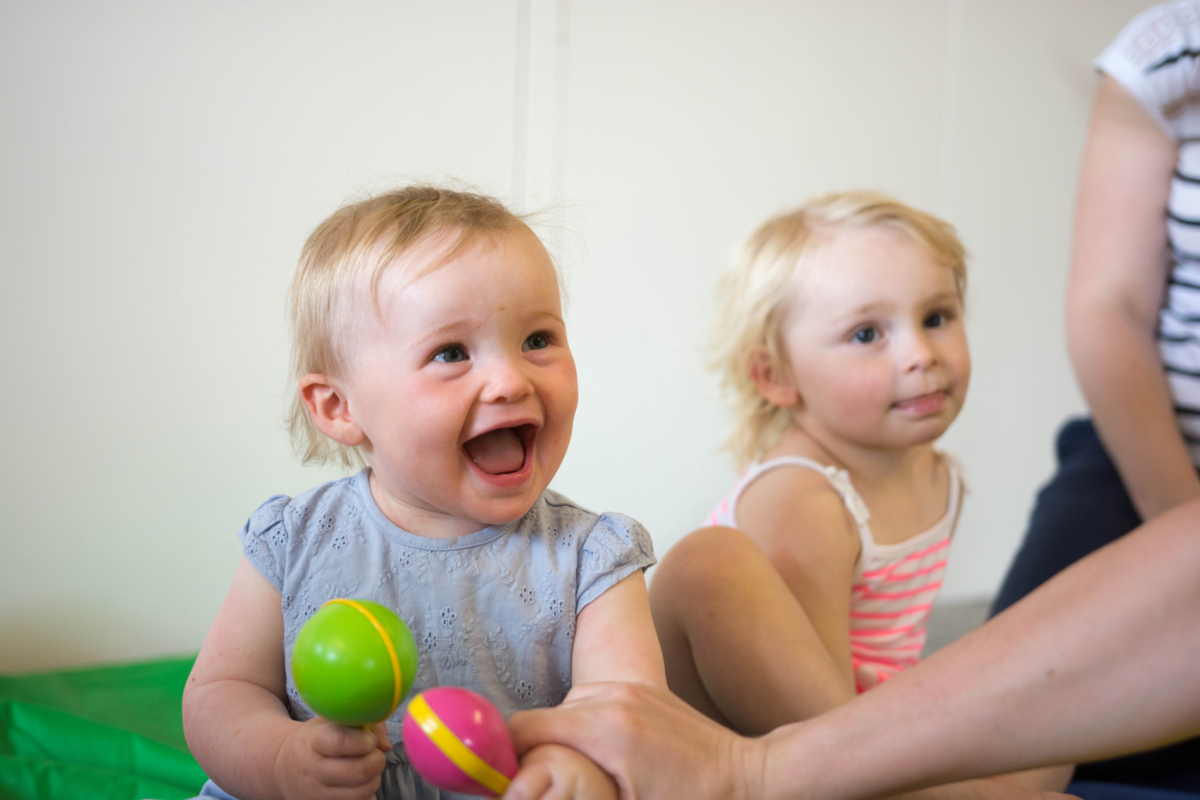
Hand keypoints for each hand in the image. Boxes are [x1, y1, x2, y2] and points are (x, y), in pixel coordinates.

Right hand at [272, 716, 390, 799]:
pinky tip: (358, 784)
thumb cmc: (316, 739)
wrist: (283, 767)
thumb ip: (364, 722)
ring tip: (367, 769)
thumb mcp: (331, 720)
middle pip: (357, 772)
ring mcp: (316, 794)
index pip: (340, 741)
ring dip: (373, 780)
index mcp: (314, 741)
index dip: (363, 740)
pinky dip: (365, 795)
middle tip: (375, 755)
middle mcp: (313, 770)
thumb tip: (385, 746)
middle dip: (376, 761)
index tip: (370, 739)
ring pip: (361, 793)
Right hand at [508, 682, 761, 799]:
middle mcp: (613, 696)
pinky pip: (591, 703)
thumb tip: (523, 793)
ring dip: (564, 741)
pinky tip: (608, 757)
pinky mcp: (642, 688)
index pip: (524, 730)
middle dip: (538, 755)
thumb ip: (573, 792)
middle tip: (555, 790)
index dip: (508, 760)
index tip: (513, 788)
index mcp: (606, 729)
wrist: (749, 777)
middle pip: (541, 721)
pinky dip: (586, 728)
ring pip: (566, 711)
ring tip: (587, 775)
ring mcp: (629, 688)